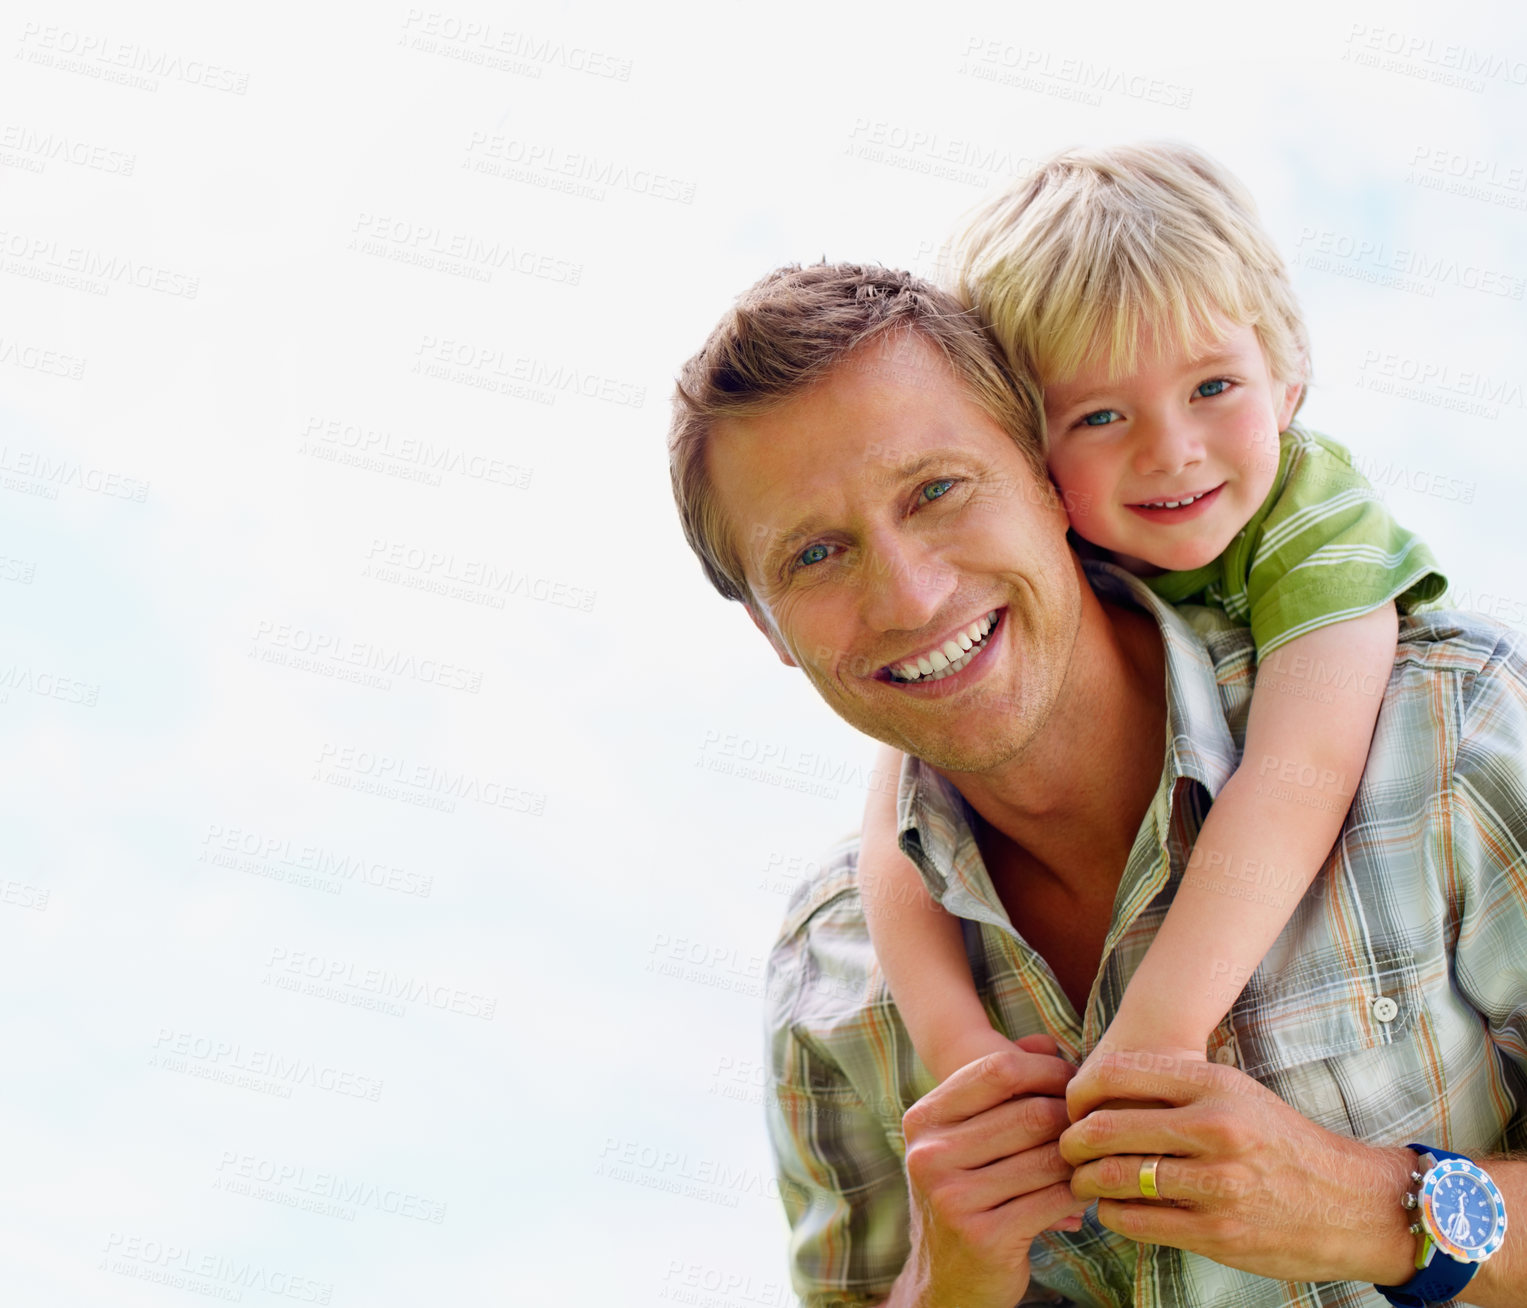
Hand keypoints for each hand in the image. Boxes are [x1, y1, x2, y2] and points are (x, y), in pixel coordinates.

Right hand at [892, 1034, 1087, 1307]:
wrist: (944, 1281)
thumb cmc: (965, 1196)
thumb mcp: (963, 1140)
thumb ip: (999, 1089)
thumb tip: (1047, 1040)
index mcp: (923, 1121)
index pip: (996, 1070)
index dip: (1045, 1069)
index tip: (1071, 1081)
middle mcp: (930, 1155)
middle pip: (1028, 1112)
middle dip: (1069, 1117)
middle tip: (1089, 1125)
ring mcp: (954, 1198)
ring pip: (1047, 1157)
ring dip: (1077, 1159)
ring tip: (1087, 1159)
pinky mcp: (985, 1236)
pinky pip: (1055, 1199)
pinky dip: (1077, 1194)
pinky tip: (1081, 1196)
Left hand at [1057, 1051, 1416, 1284]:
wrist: (1352, 1204)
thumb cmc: (1279, 1141)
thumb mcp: (1234, 1092)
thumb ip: (1173, 1086)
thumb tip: (1096, 1086)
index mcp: (1214, 1085)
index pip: (1116, 1074)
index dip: (1078, 1091)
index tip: (1070, 1106)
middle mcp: (1215, 1128)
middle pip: (1106, 1128)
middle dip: (1071, 1140)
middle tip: (1065, 1148)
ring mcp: (1217, 1184)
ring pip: (1115, 1178)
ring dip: (1086, 1181)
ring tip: (1082, 1181)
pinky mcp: (1217, 1232)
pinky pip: (1137, 1221)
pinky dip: (1112, 1216)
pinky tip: (1112, 1210)